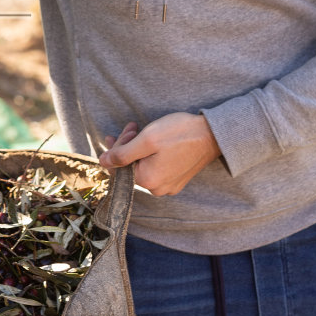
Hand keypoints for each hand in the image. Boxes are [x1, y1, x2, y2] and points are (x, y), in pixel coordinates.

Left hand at [100, 112, 220, 195]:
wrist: (213, 135)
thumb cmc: (179, 134)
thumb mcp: (146, 140)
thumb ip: (122, 153)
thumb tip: (102, 162)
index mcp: (146, 181)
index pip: (119, 165)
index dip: (119, 145)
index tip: (129, 128)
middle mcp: (157, 189)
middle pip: (131, 166)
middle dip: (128, 145)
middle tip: (134, 126)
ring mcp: (169, 186)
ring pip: (143, 166)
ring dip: (139, 148)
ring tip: (142, 130)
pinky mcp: (178, 180)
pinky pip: (157, 169)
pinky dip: (152, 155)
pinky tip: (155, 142)